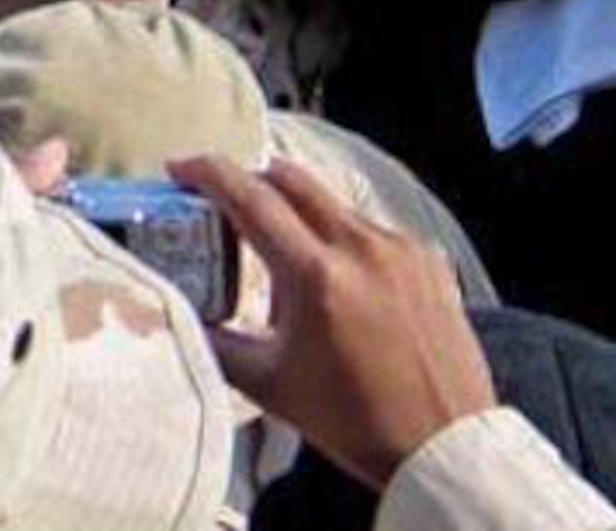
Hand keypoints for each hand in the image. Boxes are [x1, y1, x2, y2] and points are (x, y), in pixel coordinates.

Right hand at [170, 155, 495, 490]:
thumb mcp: (267, 384)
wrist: (442, 446)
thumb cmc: (352, 421)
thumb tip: (173, 310)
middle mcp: (361, 247)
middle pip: (291, 179)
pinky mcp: (427, 259)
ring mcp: (400, 248)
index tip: (181, 169)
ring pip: (332, 205)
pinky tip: (338, 282)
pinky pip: (370, 231)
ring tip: (284, 258)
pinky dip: (341, 241)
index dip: (208, 174)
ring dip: (297, 214)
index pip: (250, 199)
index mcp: (317, 276)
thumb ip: (213, 341)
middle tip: (222, 197)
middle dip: (250, 178)